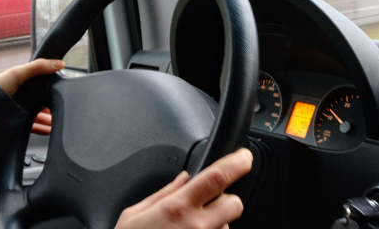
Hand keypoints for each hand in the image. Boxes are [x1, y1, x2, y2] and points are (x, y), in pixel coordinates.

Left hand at [0, 59, 63, 135]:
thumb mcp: (17, 73)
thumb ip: (38, 67)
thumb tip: (60, 63)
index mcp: (22, 84)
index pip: (41, 86)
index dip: (52, 89)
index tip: (62, 92)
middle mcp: (21, 97)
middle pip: (41, 102)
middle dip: (52, 107)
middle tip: (62, 110)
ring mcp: (18, 111)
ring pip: (38, 115)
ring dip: (49, 119)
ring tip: (57, 123)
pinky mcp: (16, 123)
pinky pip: (32, 126)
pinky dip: (42, 129)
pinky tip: (48, 130)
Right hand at [115, 148, 252, 228]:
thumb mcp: (135, 215)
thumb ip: (164, 193)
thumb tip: (184, 178)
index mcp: (177, 207)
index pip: (218, 177)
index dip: (236, 163)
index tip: (243, 157)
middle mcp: (196, 226)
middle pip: (234, 204)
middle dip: (225, 200)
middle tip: (206, 205)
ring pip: (226, 226)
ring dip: (214, 225)